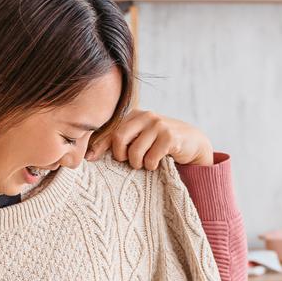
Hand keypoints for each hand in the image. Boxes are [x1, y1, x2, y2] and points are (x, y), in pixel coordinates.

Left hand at [90, 109, 214, 169]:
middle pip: (119, 138)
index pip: (110, 129)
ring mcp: (158, 124)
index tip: (91, 159)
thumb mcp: (139, 138)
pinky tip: (156, 163)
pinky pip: (151, 158)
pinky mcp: (169, 136)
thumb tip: (90, 155)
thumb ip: (120, 141)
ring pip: (135, 151)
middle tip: (129, 162)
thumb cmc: (160, 143)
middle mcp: (145, 115)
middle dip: (120, 155)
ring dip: (138, 164)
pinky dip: (151, 166)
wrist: (191, 142)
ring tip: (144, 164)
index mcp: (134, 115)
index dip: (98, 146)